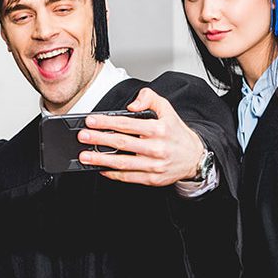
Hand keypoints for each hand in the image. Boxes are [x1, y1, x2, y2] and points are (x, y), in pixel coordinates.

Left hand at [77, 87, 204, 185]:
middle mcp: (156, 148)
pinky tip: (101, 169)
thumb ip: (149, 98)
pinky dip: (113, 174)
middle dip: (99, 140)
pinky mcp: (152, 179)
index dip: (107, 122)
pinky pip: (129, 177)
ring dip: (101, 160)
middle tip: (83, 137)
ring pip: (123, 163)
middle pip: (122, 143)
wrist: (194, 157)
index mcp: (158, 129)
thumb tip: (131, 104)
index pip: (127, 124)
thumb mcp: (167, 109)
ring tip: (86, 156)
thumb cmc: (176, 133)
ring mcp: (154, 165)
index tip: (91, 121)